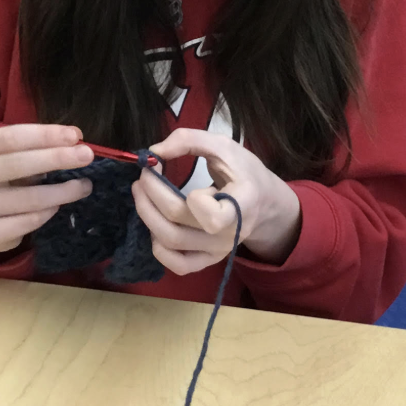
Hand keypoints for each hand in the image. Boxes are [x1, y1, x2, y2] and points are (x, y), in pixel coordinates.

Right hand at [0, 124, 93, 256]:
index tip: (75, 135)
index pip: (9, 137)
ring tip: (84, 185)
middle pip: (16, 164)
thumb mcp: (6, 155)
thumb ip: (33, 145)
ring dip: (62, 191)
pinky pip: (26, 222)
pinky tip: (57, 206)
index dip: (44, 135)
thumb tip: (74, 138)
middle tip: (87, 155)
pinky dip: (47, 213)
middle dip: (57, 158)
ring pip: (27, 198)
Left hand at [132, 128, 300, 275]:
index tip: (179, 172)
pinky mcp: (210, 260)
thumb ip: (189, 140)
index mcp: (243, 202)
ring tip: (141, 192)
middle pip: (178, 220)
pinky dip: (158, 248)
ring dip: (147, 214)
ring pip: (171, 241)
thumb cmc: (244, 172)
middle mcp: (232, 233)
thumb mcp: (223, 146)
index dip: (191, 198)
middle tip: (144, 174)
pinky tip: (154, 225)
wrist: (263, 203)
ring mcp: (220, 250)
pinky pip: (178, 265)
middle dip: (151, 193)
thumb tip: (154, 152)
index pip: (213, 217)